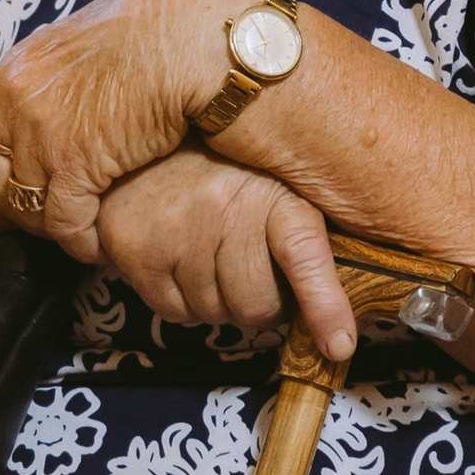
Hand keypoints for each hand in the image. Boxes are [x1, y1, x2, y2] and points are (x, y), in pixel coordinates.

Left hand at [0, 0, 224, 258]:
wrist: (183, 37)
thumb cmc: (148, 36)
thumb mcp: (75, 46)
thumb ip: (48, 78)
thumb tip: (48, 102)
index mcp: (11, 73)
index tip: (1, 195)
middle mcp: (13, 103)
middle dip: (16, 210)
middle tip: (47, 222)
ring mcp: (40, 133)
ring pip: (25, 208)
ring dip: (51, 229)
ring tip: (76, 234)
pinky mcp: (76, 162)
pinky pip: (64, 222)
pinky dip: (81, 241)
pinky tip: (97, 244)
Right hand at [90, 156, 355, 362]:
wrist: (144, 130)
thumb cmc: (223, 168)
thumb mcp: (277, 183)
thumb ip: (306, 236)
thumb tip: (337, 320)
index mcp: (271, 189)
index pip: (302, 252)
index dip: (323, 303)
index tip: (338, 344)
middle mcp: (223, 206)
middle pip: (256, 305)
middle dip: (259, 304)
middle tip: (251, 273)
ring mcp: (176, 229)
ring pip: (214, 314)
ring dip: (218, 300)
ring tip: (211, 258)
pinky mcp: (137, 250)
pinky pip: (175, 313)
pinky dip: (183, 302)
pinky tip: (182, 264)